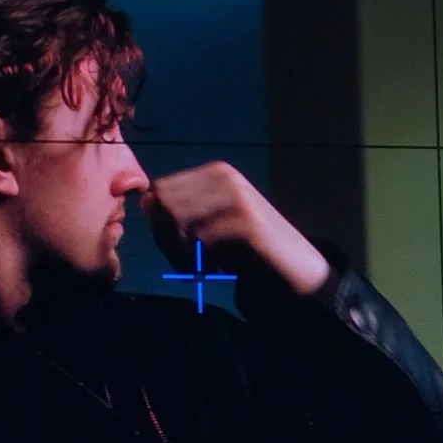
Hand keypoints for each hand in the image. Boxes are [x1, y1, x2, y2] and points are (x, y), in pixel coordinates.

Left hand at [140, 164, 331, 298]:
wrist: (297, 270)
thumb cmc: (249, 252)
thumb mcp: (209, 229)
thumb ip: (178, 215)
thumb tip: (145, 202)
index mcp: (214, 173)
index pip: (159, 191)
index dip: (159, 226)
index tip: (177, 252)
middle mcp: (224, 175)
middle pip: (164, 205)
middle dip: (167, 241)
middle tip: (188, 265)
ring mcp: (236, 194)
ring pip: (179, 221)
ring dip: (183, 254)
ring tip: (203, 268)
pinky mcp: (246, 219)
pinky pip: (201, 239)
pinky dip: (202, 261)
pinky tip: (218, 270)